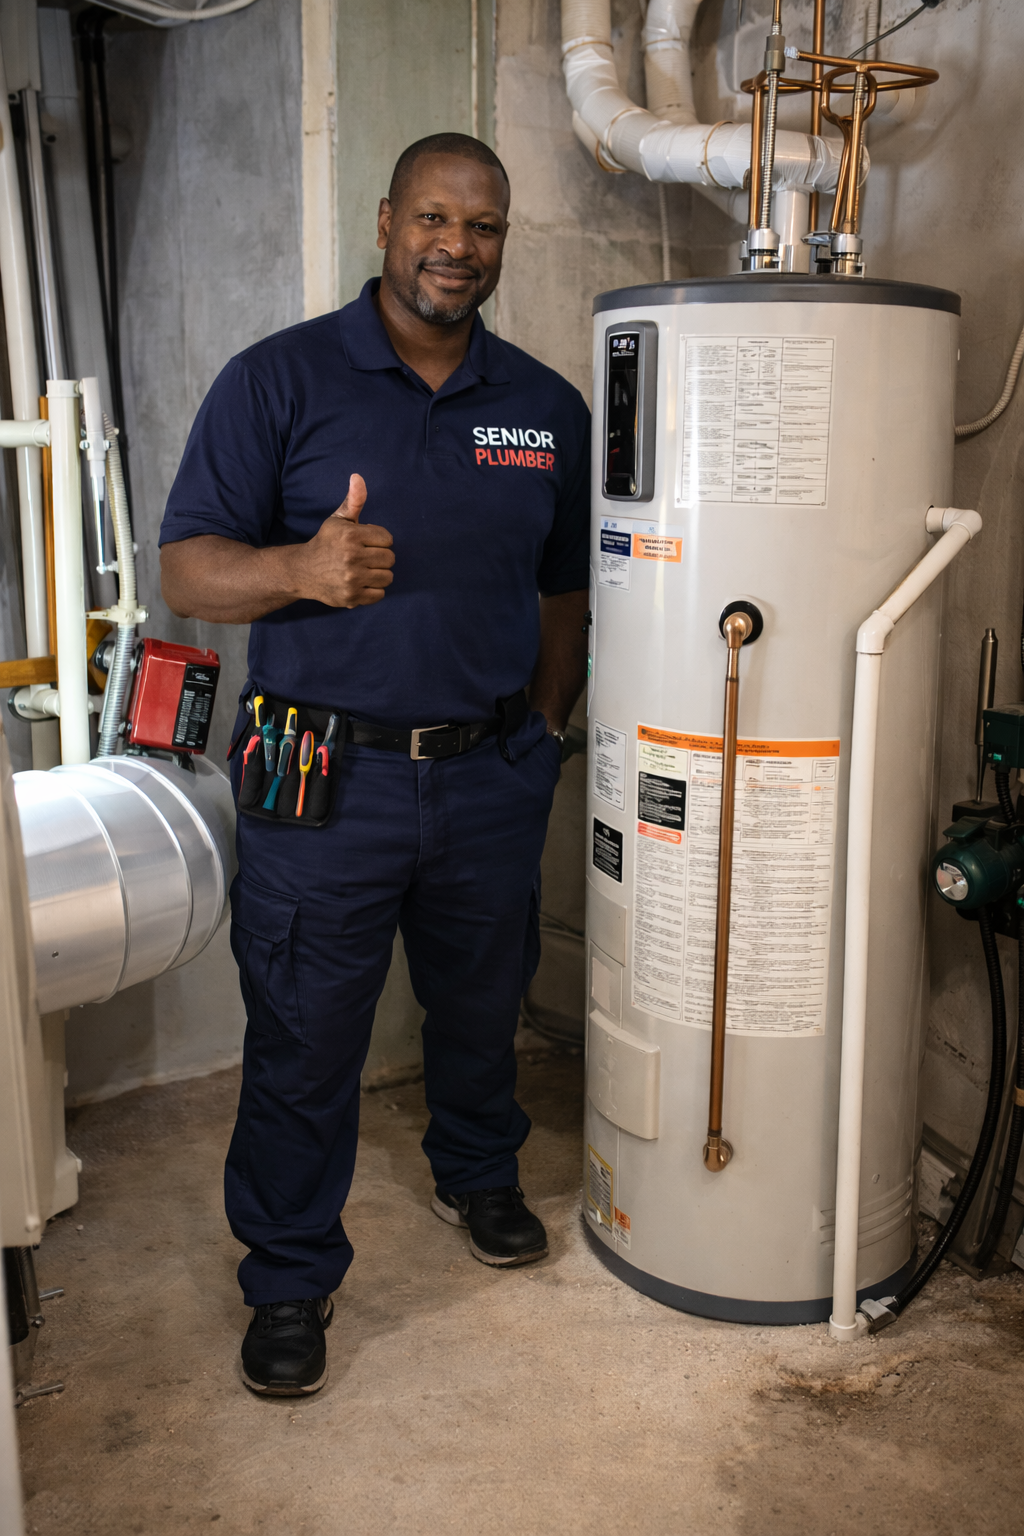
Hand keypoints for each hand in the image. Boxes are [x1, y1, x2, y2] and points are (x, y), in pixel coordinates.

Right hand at [295, 474, 394, 608]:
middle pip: (390, 559)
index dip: (379, 540)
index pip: (387, 539)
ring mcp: (352, 579)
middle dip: (380, 557)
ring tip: (363, 570)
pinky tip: (360, 583)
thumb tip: (358, 477)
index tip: (365, 542)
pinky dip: (373, 590)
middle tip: (364, 557)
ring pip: (387, 577)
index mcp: (350, 536)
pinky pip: (379, 595)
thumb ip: (353, 500)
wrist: (303, 571)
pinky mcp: (352, 597)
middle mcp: (351, 558)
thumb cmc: (326, 543)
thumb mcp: (338, 520)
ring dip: (378, 574)